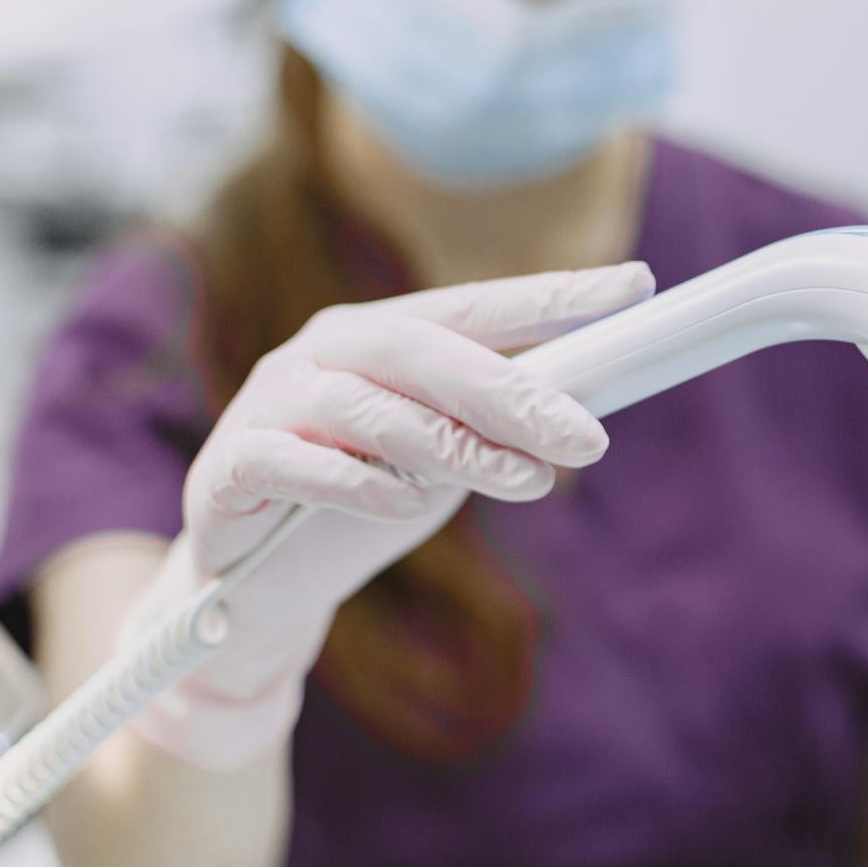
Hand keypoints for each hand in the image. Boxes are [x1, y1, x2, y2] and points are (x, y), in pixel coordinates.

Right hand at [124, 263, 653, 768]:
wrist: (259, 581)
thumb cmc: (365, 499)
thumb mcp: (447, 458)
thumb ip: (497, 427)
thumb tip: (593, 411)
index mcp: (385, 332)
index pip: (479, 304)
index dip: (554, 294)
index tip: (634, 285)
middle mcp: (327, 350)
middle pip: (426, 350)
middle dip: (514, 391)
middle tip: (588, 437)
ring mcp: (273, 402)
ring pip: (371, 408)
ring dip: (458, 447)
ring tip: (531, 483)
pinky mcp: (233, 465)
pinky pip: (294, 461)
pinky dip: (355, 481)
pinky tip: (406, 504)